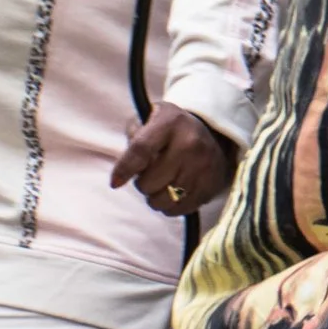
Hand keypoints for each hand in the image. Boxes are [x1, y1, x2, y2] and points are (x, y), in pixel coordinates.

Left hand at [110, 104, 236, 216]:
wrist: (212, 132)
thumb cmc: (169, 129)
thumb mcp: (148, 119)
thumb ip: (133, 137)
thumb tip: (124, 170)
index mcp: (171, 122)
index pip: (141, 149)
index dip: (124, 169)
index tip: (115, 183)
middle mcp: (191, 143)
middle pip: (150, 182)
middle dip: (143, 184)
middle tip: (150, 175)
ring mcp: (205, 165)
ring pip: (164, 200)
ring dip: (156, 197)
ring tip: (162, 184)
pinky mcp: (213, 184)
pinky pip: (181, 209)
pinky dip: (171, 206)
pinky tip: (174, 193)